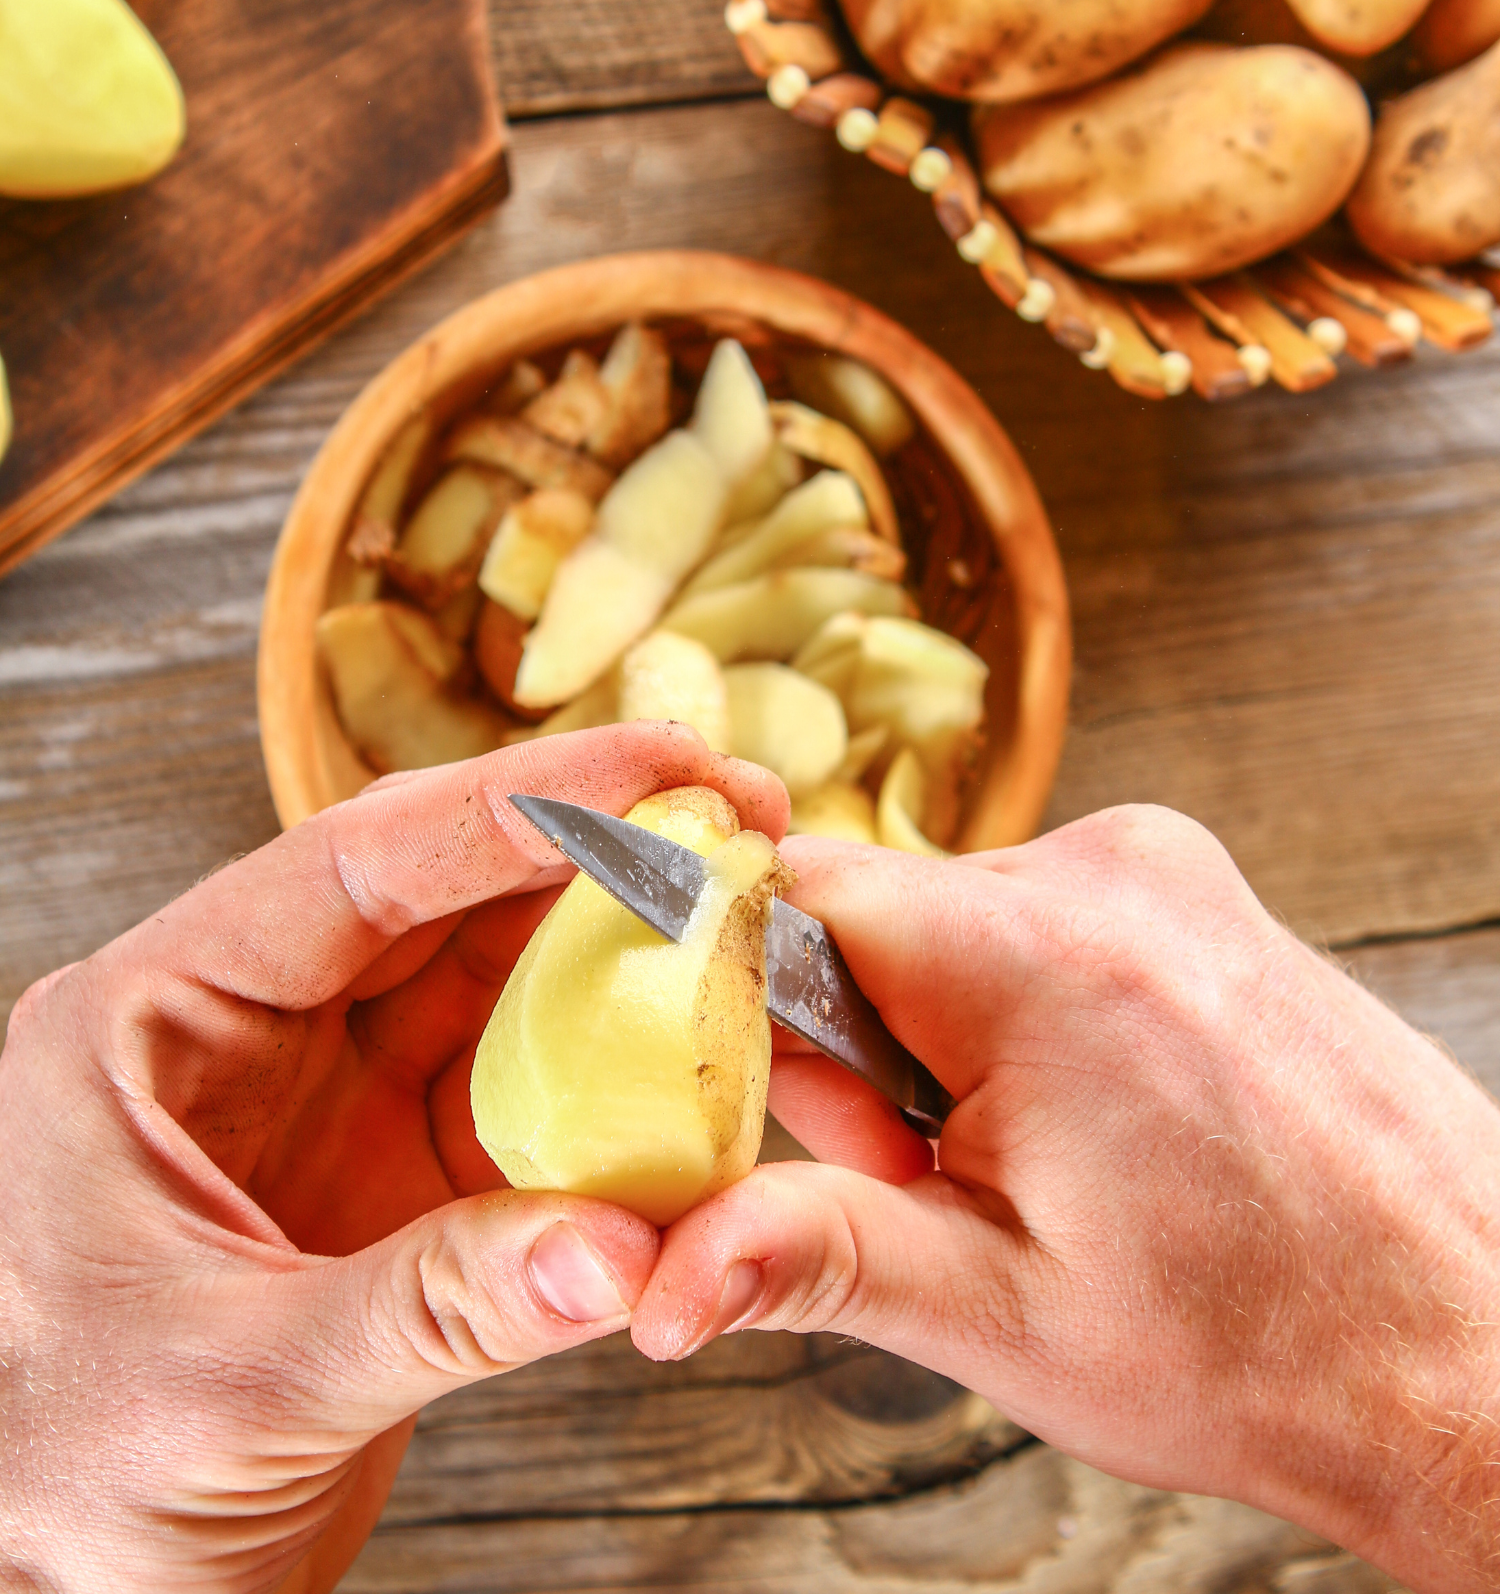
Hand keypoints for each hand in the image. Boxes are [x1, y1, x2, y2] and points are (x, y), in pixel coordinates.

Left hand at [0, 723, 784, 1593]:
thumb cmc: (71, 1484)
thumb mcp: (244, 1388)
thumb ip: (438, 1307)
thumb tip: (624, 1251)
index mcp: (147, 1022)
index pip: (343, 870)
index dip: (505, 808)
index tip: (647, 772)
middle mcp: (241, 1032)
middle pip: (434, 895)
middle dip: (586, 842)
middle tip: (730, 805)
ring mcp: (323, 1098)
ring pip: (491, 979)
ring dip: (612, 944)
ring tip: (736, 903)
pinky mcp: (390, 1174)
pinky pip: (521, 1093)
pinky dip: (610, 1076)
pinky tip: (693, 1051)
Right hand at [634, 806, 1499, 1593]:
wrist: (1477, 1343)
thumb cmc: (1267, 1347)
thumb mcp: (1006, 1313)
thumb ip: (812, 1254)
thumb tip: (657, 1277)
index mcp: (1039, 952)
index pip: (789, 890)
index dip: (742, 1001)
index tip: (783, 1114)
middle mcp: (1111, 869)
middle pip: (870, 912)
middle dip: (859, 1045)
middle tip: (937, 1176)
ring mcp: (1168, 868)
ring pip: (950, 919)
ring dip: (941, 1033)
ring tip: (1043, 1160)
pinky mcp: (1198, 890)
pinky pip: (1038, 916)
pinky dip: (1018, 1007)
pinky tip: (1095, 1116)